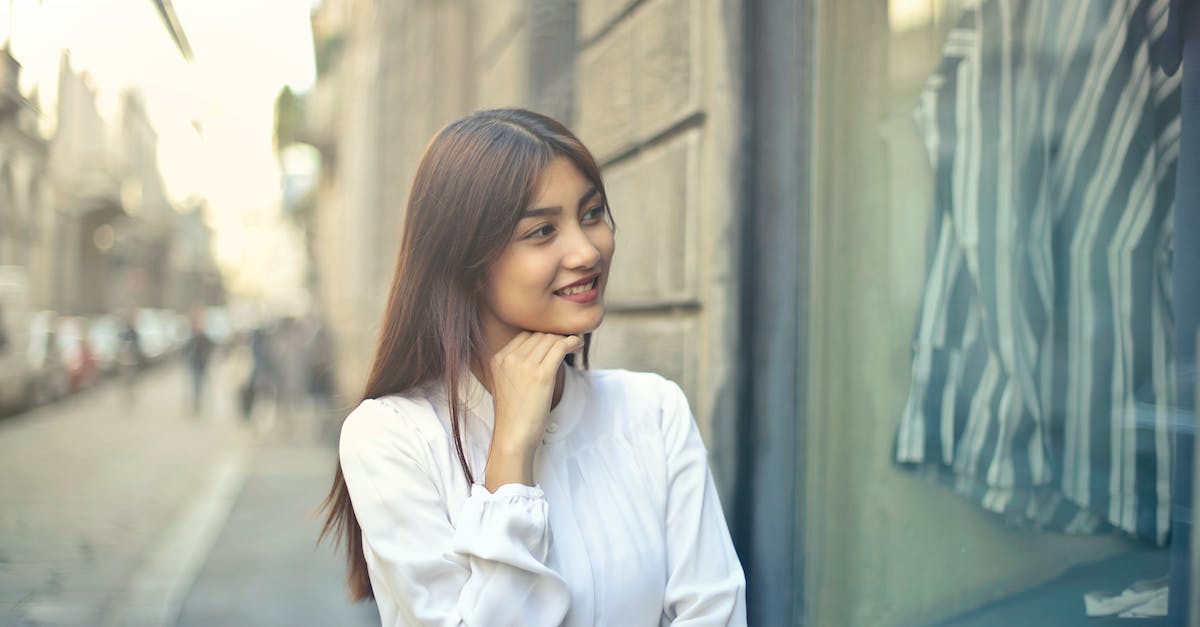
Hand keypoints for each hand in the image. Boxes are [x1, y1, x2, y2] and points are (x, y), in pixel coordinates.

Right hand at [484, 332, 581, 490]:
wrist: (513, 437)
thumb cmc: (514, 415)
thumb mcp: (508, 384)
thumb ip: (518, 365)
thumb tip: (544, 349)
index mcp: (498, 359)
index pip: (524, 336)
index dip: (542, 336)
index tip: (554, 342)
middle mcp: (508, 358)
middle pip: (538, 335)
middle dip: (555, 337)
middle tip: (568, 343)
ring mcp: (523, 365)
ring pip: (550, 339)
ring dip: (565, 339)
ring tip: (575, 345)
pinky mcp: (541, 374)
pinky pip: (560, 347)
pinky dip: (572, 342)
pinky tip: (578, 346)